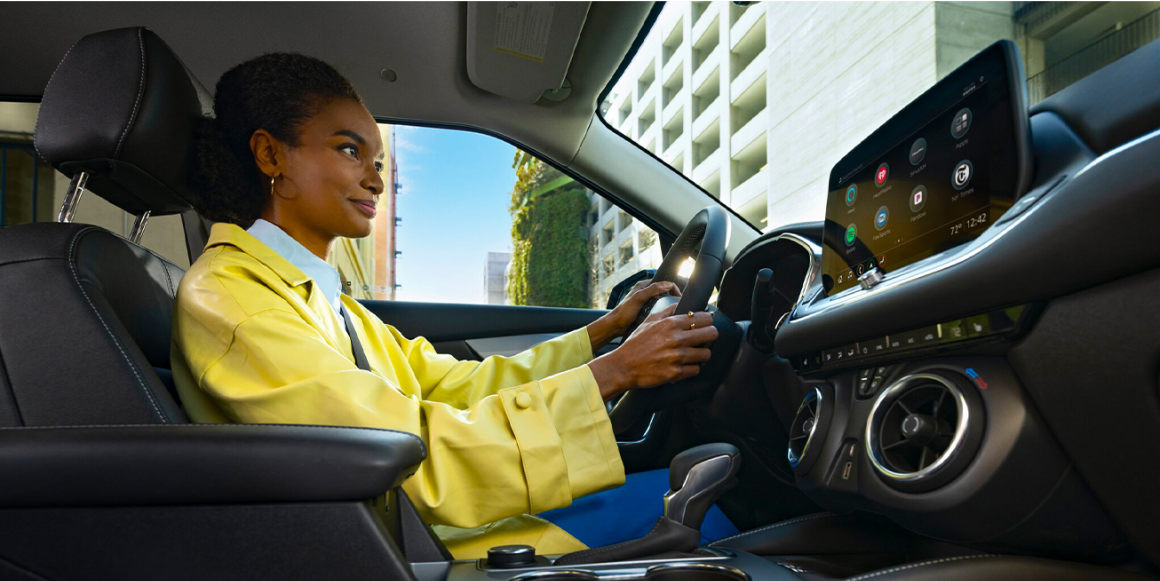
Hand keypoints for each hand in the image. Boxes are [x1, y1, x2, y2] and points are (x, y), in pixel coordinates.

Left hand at [586, 281, 680, 351]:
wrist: (614, 326)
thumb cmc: (623, 312)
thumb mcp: (638, 298)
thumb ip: (652, 290)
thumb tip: (667, 285)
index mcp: (643, 285)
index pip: (663, 283)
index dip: (673, 288)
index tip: (679, 297)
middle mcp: (645, 292)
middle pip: (664, 291)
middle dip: (671, 297)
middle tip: (676, 305)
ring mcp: (645, 302)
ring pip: (661, 301)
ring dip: (666, 305)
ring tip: (670, 311)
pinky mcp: (645, 310)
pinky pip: (657, 309)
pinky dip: (661, 311)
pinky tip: (662, 316)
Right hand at [587, 309, 717, 400]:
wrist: (623, 366)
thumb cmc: (635, 344)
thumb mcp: (648, 322)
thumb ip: (665, 312)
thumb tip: (678, 305)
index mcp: (671, 324)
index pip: (705, 318)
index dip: (707, 321)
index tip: (705, 325)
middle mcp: (677, 339)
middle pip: (712, 334)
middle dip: (710, 336)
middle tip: (704, 339)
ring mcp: (677, 357)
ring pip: (706, 354)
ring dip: (701, 354)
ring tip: (694, 354)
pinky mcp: (676, 373)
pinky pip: (696, 370)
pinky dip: (691, 368)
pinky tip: (684, 365)